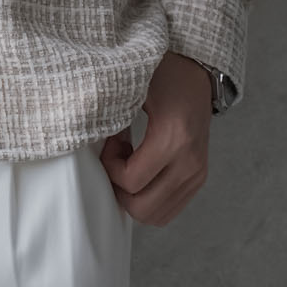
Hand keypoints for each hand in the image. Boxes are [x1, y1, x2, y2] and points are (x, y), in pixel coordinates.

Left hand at [97, 50, 212, 226]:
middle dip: (119, 188)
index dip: (109, 167)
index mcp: (174, 138)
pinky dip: (148, 197)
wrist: (197, 71)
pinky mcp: (198, 179)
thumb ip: (112, 113)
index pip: (131, 181)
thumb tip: (88, 139)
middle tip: (116, 158)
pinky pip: (168, 209)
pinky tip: (143, 169)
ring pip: (155, 215)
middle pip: (142, 208)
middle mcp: (190, 162)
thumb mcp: (135, 85)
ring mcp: (197, 174)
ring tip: (129, 163)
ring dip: (134, 195)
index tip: (110, 141)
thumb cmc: (164, 73)